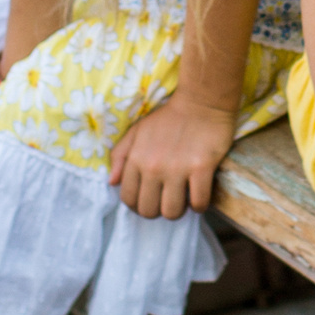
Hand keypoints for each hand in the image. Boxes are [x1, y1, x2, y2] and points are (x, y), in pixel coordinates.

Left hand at [111, 91, 237, 218]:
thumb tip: (112, 182)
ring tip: (183, 198)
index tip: (150, 198)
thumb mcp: (137, 131)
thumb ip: (120, 155)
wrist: (201, 102)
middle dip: (157, 210)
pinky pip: (198, 202)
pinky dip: (199, 205)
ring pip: (172, 212)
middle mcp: (153, 167)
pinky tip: (199, 195)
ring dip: (178, 210)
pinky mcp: (202, 168)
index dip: (138, 204)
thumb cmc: (168, 118)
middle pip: (148, 210)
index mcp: (136, 158)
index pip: (128, 198)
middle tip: (166, 199)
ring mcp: (178, 168)